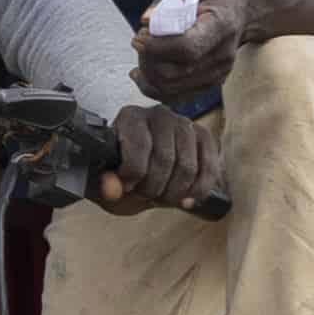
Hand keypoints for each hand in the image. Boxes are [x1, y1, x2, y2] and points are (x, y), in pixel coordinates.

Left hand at [90, 104, 216, 213]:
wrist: (142, 173)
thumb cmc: (122, 174)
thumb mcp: (106, 183)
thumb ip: (104, 185)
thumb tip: (112, 189)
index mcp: (130, 117)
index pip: (139, 149)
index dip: (133, 176)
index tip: (128, 187)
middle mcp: (159, 114)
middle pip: (165, 160)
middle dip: (154, 189)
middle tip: (146, 196)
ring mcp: (184, 124)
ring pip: (188, 168)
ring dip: (174, 193)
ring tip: (162, 197)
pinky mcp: (204, 137)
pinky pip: (209, 168)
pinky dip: (198, 191)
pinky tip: (186, 200)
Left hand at [129, 0, 271, 104]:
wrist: (244, 9)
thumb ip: (167, 1)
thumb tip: (145, 21)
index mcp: (221, 26)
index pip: (187, 47)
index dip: (157, 46)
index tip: (139, 35)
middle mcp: (222, 55)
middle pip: (174, 72)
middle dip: (146, 59)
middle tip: (139, 39)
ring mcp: (218, 73)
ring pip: (171, 88)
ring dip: (147, 72)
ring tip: (143, 51)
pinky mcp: (210, 84)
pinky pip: (175, 96)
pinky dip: (152, 87)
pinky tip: (142, 72)